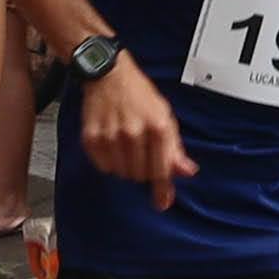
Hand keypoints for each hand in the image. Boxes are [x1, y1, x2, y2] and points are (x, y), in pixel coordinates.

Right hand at [75, 50, 195, 205]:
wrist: (108, 74)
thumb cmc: (139, 95)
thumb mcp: (164, 116)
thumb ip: (175, 148)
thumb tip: (186, 172)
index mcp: (157, 127)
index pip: (160, 170)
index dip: (162, 190)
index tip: (162, 203)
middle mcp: (134, 133)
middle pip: (140, 175)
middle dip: (143, 169)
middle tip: (141, 152)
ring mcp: (111, 136)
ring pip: (122, 173)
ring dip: (126, 166)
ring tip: (126, 145)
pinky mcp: (92, 137)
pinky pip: (104, 166)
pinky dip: (109, 161)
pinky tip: (112, 144)